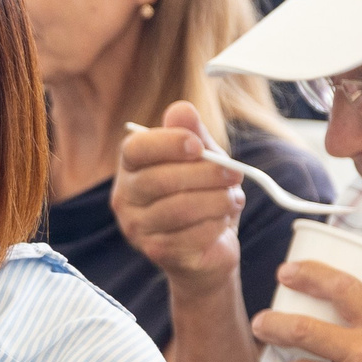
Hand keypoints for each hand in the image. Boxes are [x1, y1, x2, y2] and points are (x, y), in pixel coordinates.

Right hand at [111, 101, 248, 303]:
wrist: (206, 246)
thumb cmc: (200, 193)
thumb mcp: (201, 158)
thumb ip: (192, 133)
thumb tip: (182, 109)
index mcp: (132, 166)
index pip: (137, 149)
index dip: (168, 143)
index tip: (198, 146)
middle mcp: (125, 197)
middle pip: (160, 180)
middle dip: (205, 174)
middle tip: (235, 172)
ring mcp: (137, 228)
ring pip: (179, 209)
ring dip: (216, 201)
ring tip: (233, 198)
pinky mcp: (156, 252)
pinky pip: (190, 236)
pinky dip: (215, 225)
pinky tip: (223, 221)